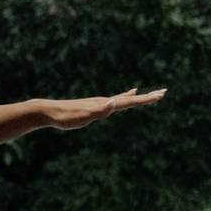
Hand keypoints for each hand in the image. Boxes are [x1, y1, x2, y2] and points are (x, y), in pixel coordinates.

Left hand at [36, 87, 165, 131]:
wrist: (48, 111)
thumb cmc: (65, 117)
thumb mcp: (83, 116)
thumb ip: (99, 110)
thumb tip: (113, 102)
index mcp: (105, 104)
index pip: (129, 101)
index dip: (145, 99)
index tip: (160, 95)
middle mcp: (103, 101)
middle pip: (129, 98)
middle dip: (146, 97)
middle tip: (162, 93)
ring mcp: (97, 103)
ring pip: (121, 99)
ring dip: (135, 97)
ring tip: (144, 94)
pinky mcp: (91, 107)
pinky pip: (111, 102)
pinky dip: (119, 99)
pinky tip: (117, 99)